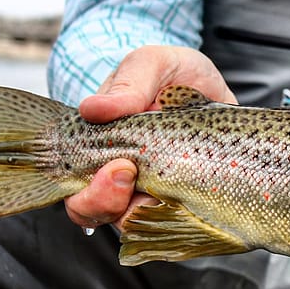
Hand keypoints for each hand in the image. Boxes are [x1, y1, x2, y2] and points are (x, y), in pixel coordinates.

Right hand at [63, 45, 236, 231]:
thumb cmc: (171, 72)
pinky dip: (190, 215)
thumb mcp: (152, 64)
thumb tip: (93, 108)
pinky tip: (202, 196)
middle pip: (101, 215)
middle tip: (133, 173)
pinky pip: (184, 222)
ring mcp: (157, 189)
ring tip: (174, 187)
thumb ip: (129, 83)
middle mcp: (123, 177)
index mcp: (101, 150)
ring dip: (152, 212)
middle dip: (110, 204)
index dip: (92, 193)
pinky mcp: (191, 195)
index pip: (77, 192)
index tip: (120, 167)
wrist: (211, 82)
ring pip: (141, 224)